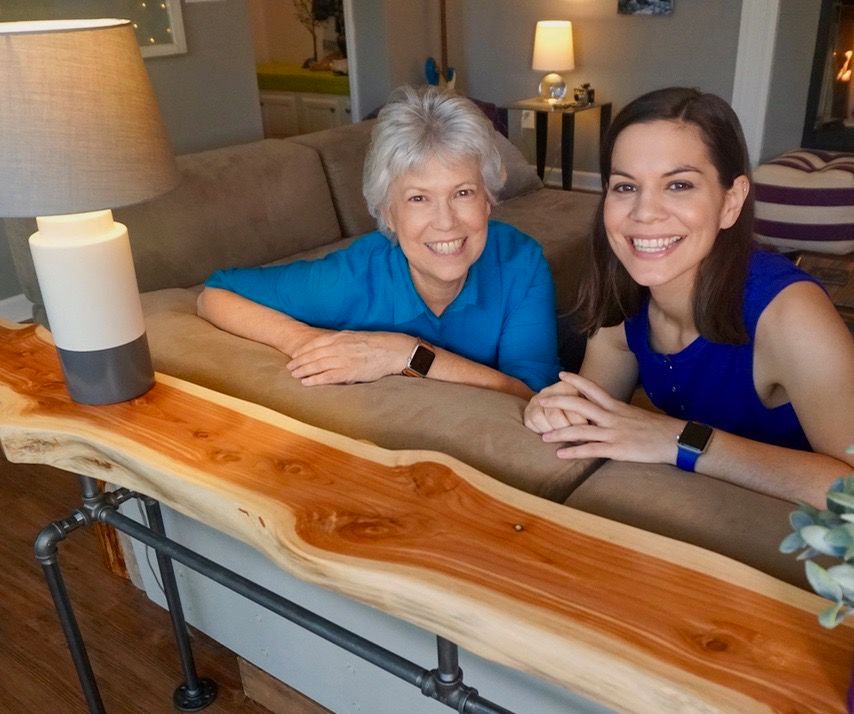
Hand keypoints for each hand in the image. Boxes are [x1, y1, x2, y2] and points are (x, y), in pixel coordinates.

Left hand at [287, 331, 411, 385]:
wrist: (393, 350)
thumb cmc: (378, 344)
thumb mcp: (357, 336)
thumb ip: (343, 340)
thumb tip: (333, 343)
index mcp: (341, 337)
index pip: (316, 343)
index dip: (303, 350)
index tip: (295, 355)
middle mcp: (339, 348)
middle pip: (313, 355)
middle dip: (299, 362)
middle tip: (289, 368)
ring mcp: (343, 360)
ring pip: (317, 365)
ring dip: (303, 371)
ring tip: (294, 375)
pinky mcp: (349, 372)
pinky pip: (327, 377)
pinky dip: (315, 380)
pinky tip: (306, 383)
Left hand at [536, 372, 682, 463]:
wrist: (676, 439)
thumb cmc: (656, 428)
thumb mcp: (634, 414)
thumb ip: (616, 413)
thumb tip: (602, 412)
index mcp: (617, 406)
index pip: (593, 389)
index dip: (576, 381)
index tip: (561, 375)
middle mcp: (612, 416)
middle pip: (580, 405)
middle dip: (559, 402)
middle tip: (541, 401)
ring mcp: (614, 433)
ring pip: (580, 430)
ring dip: (559, 433)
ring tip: (543, 436)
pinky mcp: (617, 449)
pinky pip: (591, 450)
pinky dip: (574, 453)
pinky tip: (560, 454)